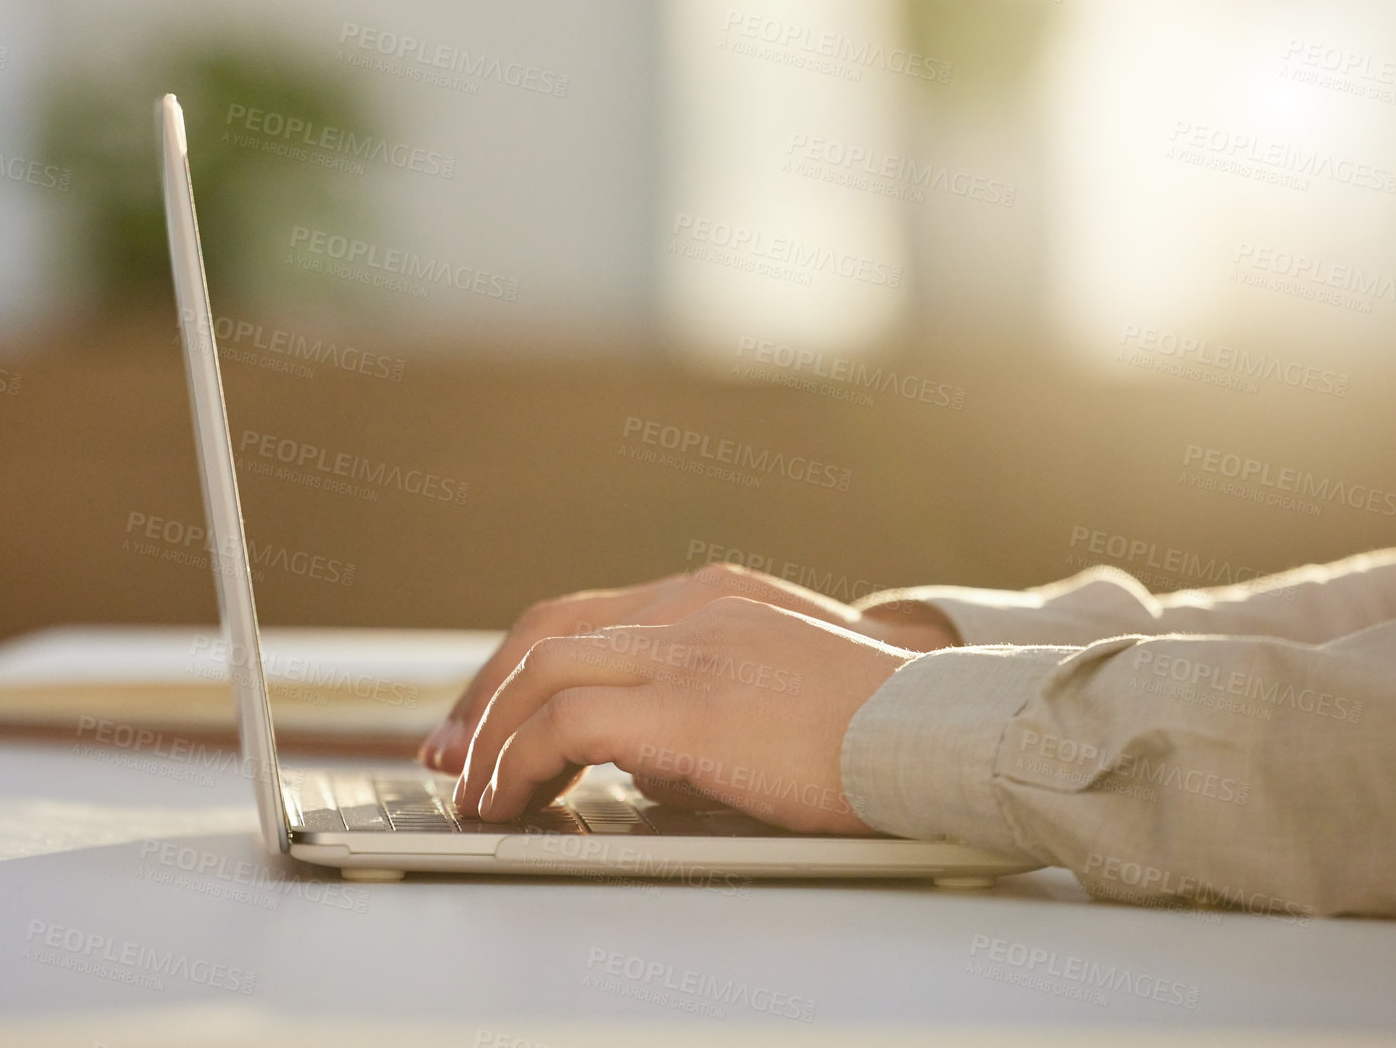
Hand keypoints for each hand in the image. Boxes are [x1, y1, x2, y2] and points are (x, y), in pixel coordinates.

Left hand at [417, 563, 956, 771]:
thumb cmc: (879, 729)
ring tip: (479, 795)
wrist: (944, 728)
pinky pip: (569, 726)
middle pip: (546, 634)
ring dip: (493, 738)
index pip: (581, 618)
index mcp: (714, 596)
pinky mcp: (694, 705)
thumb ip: (701, 707)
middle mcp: (693, 606)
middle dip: (482, 700)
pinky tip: (514, 801)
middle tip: (451, 759)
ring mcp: (692, 647)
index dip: (514, 670)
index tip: (481, 723)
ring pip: (544, 672)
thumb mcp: (778, 693)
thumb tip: (634, 767)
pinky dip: (522, 762)